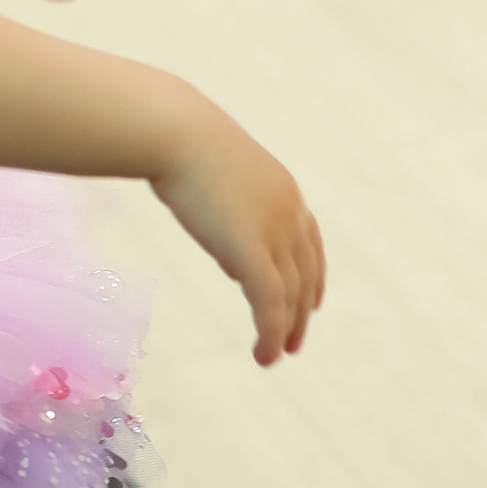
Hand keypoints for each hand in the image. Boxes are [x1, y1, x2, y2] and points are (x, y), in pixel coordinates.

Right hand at [152, 110, 324, 366]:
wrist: (174, 132)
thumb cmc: (179, 142)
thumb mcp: (216, 176)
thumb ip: (231, 211)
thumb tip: (233, 253)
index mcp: (284, 190)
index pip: (310, 243)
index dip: (313, 277)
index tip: (310, 302)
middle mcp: (289, 213)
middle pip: (306, 275)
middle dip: (301, 311)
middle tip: (293, 342)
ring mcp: (274, 232)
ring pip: (291, 295)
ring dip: (285, 330)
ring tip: (276, 355)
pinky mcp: (251, 251)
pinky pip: (270, 304)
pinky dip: (271, 334)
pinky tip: (264, 355)